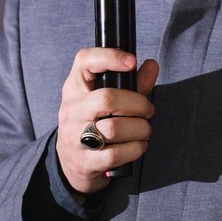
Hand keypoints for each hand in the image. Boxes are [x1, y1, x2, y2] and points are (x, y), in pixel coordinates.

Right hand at [56, 48, 158, 196]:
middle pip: (107, 98)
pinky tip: (138, 145)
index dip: (110, 56)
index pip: (84, 61)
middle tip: (147, 110)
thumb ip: (132, 83)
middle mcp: (72, 109)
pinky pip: (116, 154)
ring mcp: (75, 137)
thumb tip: (152, 65)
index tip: (132, 61)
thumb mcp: (105, 100)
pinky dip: (135, 149)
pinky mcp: (85, 162)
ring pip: (115, 128)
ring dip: (140, 129)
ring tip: (144, 130)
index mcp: (75, 87)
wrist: (70, 163)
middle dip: (138, 103)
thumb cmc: (92, 123)